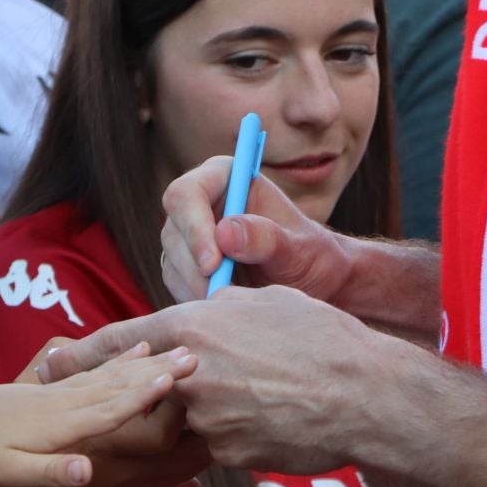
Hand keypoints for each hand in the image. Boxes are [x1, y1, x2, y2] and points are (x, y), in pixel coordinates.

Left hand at [0, 342, 197, 486]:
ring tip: (180, 349)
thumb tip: (87, 472)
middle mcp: (67, 402)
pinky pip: (99, 372)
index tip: (178, 376)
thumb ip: (49, 471)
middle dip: (159, 371)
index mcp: (61, 424)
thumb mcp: (6, 473)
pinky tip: (138, 349)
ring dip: (149, 362)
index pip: (111, 408)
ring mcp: (63, 392)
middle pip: (120, 384)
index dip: (146, 394)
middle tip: (197, 355)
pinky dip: (123, 360)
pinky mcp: (57, 389)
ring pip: (114, 374)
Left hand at [43, 287, 387, 472]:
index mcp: (191, 328)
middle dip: (149, 387)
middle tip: (165, 381)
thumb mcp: (261, 303)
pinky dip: (241, 430)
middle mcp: (187, 375)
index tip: (49, 361)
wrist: (364, 394)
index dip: (80, 354)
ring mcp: (205, 420)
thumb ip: (218, 310)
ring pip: (192, 415)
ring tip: (263, 391)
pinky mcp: (226, 455)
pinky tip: (278, 416)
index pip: (118, 341)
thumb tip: (202, 311)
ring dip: (215, 406)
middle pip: (150, 386)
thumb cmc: (319, 336)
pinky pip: (222, 440)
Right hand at [160, 156, 352, 302]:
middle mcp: (200, 203)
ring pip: (172, 262)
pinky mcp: (185, 267)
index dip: (194, 227)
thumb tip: (225, 232)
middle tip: (224, 297)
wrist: (314, 283)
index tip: (214, 264)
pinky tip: (228, 309)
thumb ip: (266, 238)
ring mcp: (189, 236)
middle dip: (196, 268)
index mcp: (225, 177)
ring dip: (198, 289)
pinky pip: (177, 286)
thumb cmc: (311, 255)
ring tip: (237, 303)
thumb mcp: (298, 247)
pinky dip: (198, 302)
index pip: (187, 193)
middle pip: (173, 231)